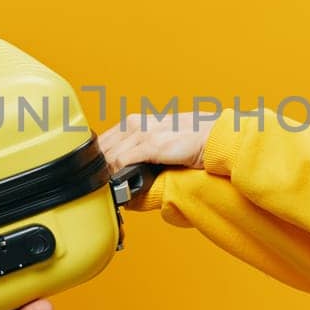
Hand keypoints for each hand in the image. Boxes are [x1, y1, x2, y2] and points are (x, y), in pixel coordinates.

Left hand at [97, 111, 217, 174]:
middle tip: (101, 185)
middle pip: (101, 149)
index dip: (97, 160)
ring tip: (110, 188)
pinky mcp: (151, 146)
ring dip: (107, 174)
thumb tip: (124, 170)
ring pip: (108, 156)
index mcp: (134, 122)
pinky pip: (122, 161)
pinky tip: (119, 183)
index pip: (102, 141)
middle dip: (99, 168)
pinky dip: (117, 175)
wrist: (212, 137)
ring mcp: (142, 133)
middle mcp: (135, 124)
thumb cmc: (190, 140)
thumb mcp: (156, 141)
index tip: (98, 174)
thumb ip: (139, 151)